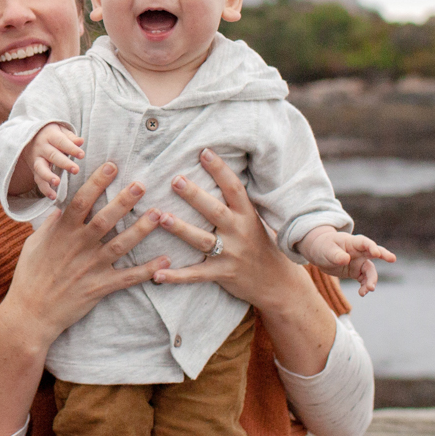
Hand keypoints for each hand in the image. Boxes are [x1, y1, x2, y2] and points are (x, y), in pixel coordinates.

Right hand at [4, 160, 172, 349]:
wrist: (31, 313)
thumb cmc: (29, 276)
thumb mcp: (34, 244)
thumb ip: (50, 225)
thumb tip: (61, 208)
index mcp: (62, 232)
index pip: (81, 200)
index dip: (97, 182)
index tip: (112, 166)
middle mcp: (78, 246)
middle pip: (105, 218)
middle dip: (124, 201)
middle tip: (142, 184)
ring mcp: (91, 267)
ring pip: (120, 244)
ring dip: (141, 229)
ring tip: (159, 214)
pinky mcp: (100, 287)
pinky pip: (127, 277)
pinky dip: (147, 270)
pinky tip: (164, 260)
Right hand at [20, 124, 83, 199]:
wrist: (29, 138)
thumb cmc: (51, 135)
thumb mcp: (60, 131)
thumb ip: (70, 137)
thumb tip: (81, 141)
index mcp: (50, 136)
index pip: (61, 142)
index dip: (71, 148)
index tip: (82, 155)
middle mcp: (41, 148)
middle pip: (53, 155)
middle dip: (64, 163)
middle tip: (76, 170)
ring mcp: (36, 159)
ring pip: (41, 168)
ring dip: (49, 176)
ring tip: (57, 182)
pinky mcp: (34, 170)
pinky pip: (38, 180)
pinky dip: (44, 189)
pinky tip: (53, 196)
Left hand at [147, 147, 339, 374]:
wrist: (278, 283)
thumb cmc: (260, 245)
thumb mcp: (254, 219)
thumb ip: (235, 202)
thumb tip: (215, 170)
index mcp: (247, 215)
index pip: (234, 188)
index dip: (220, 170)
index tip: (204, 151)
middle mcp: (239, 232)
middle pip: (215, 211)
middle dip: (195, 195)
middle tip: (176, 180)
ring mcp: (231, 254)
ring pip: (202, 240)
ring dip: (181, 229)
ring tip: (162, 217)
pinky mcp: (222, 274)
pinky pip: (196, 275)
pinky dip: (176, 276)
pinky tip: (156, 275)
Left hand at [295, 225, 396, 294]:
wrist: (319, 254)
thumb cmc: (323, 247)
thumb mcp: (327, 250)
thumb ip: (336, 255)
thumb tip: (346, 260)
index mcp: (352, 242)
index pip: (364, 242)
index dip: (371, 246)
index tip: (376, 252)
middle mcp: (359, 252)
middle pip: (374, 252)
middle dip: (384, 255)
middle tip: (392, 259)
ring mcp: (359, 262)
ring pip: (370, 271)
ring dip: (371, 280)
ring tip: (369, 289)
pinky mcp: (356, 272)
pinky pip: (364, 280)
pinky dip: (364, 286)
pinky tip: (362, 293)